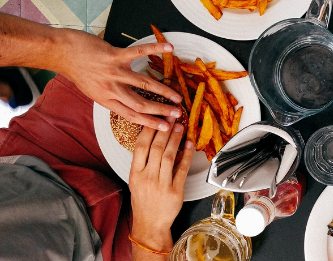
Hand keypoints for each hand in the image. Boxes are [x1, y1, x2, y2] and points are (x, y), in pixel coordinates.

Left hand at [59, 30, 181, 129]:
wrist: (62, 53)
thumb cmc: (77, 71)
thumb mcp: (92, 91)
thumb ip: (111, 96)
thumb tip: (127, 102)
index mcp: (106, 100)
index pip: (131, 115)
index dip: (150, 122)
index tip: (165, 127)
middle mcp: (111, 89)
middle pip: (141, 104)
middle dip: (161, 110)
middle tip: (177, 114)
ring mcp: (114, 72)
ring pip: (144, 84)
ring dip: (163, 91)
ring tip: (177, 96)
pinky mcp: (115, 56)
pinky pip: (139, 52)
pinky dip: (155, 49)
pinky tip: (169, 48)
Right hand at [129, 120, 193, 252]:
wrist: (150, 224)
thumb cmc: (143, 200)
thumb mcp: (135, 180)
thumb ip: (142, 162)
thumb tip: (153, 139)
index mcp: (135, 173)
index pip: (140, 146)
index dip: (149, 130)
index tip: (156, 117)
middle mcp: (147, 177)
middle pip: (156, 148)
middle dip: (165, 129)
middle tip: (172, 116)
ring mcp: (162, 184)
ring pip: (170, 156)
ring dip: (176, 139)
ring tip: (180, 126)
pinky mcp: (175, 191)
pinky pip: (182, 169)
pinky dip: (187, 155)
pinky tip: (190, 144)